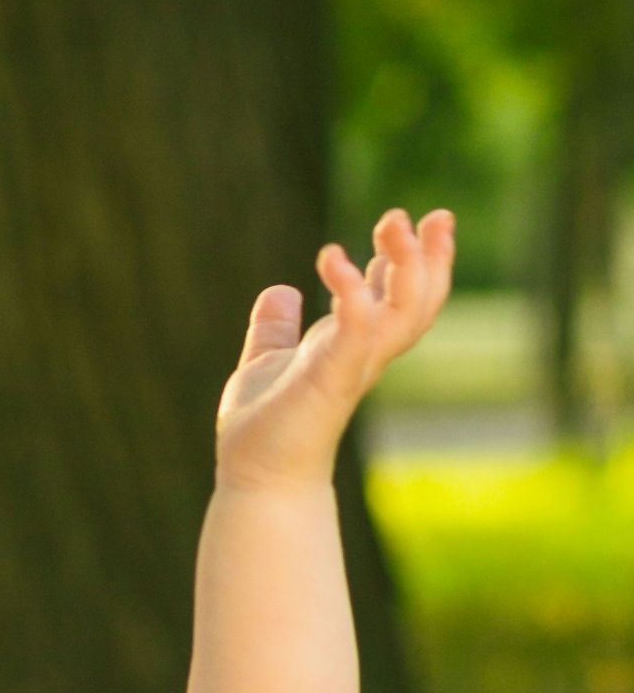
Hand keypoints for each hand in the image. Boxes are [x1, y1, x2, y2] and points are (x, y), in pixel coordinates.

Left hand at [215, 207, 455, 491]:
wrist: (255, 478)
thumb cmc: (264, 427)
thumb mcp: (267, 361)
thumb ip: (275, 327)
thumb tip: (279, 290)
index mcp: (350, 346)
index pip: (396, 296)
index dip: (412, 259)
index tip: (419, 219)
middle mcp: (362, 354)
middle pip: (418, 300)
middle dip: (430, 256)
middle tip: (437, 214)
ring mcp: (350, 366)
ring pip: (402, 311)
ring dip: (404, 265)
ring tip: (393, 223)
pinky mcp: (330, 379)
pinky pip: (354, 331)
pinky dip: (352, 294)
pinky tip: (333, 259)